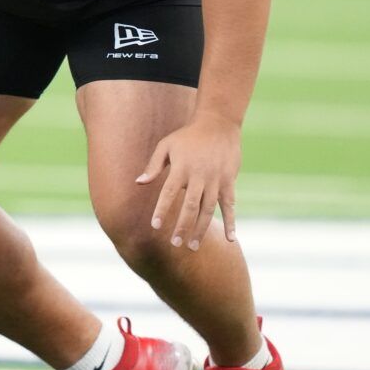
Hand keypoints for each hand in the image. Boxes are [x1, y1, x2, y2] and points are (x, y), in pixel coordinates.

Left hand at [137, 116, 241, 249]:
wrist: (218, 123)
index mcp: (181, 168)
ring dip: (201, 229)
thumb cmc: (188, 136)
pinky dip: (231, 222)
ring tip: (193, 246)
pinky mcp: (229, 181)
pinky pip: (230, 205)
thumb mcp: (166, 145)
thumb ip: (153, 165)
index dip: (162, 210)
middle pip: (190, 206)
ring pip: (208, 209)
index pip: (169, 193)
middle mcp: (199, 175)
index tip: (155, 226)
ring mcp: (216, 179)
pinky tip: (230, 238)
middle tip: (175, 244)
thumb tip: (139, 183)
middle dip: (182, 226)